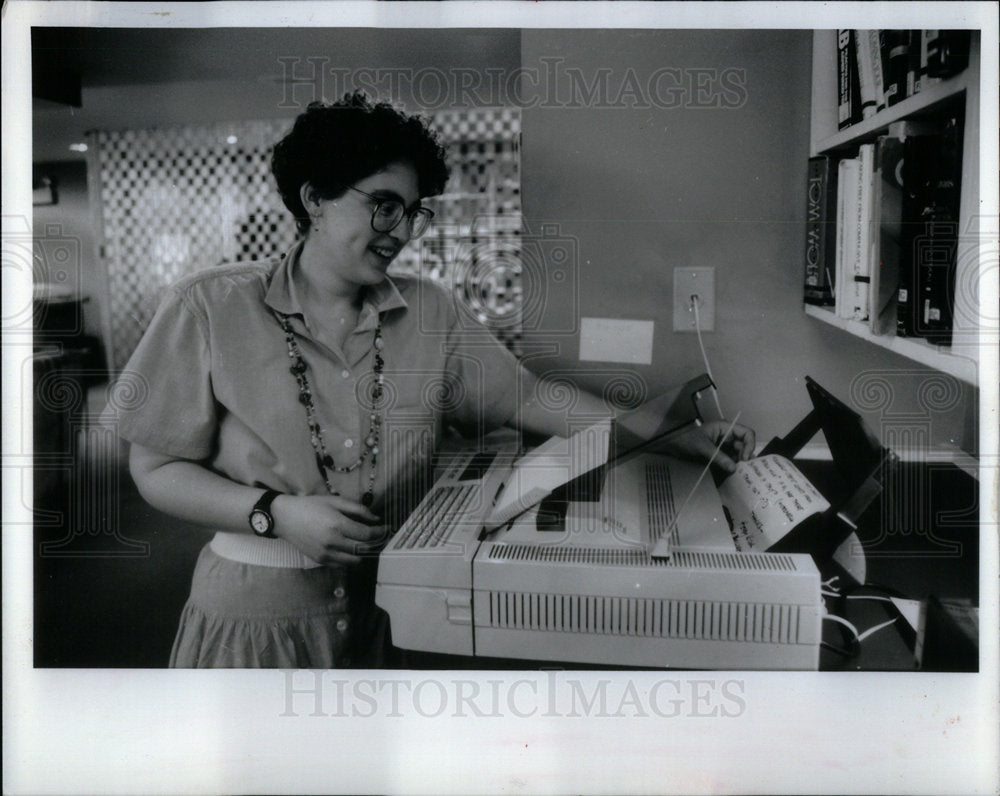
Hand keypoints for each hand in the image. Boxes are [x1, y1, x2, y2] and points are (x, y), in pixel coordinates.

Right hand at [270, 494, 388, 565]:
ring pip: (355, 561)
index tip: (386, 528)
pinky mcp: (320, 560)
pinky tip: (350, 548)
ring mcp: (325, 554)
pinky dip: (350, 558)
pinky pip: (342, 565)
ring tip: (365, 543)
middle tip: (379, 536)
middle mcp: (332, 542)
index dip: (380, 532)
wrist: (285, 518)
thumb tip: (376, 519)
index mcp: (337, 525)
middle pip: (363, 549)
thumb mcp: (335, 501)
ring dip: (363, 553)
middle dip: (375, 543)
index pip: (367, 534)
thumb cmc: (310, 506)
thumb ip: (358, 510)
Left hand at [659, 420, 755, 473]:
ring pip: (738, 455)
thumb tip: (733, 468)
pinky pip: (730, 461)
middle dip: (744, 456)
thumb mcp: (702, 447)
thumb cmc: (686, 440)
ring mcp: (723, 446)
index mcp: (725, 428)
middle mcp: (727, 436)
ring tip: (737, 472)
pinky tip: (730, 473)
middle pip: (744, 445)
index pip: (746, 433)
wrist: (672, 447)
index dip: (749, 445)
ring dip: (738, 463)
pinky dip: (732, 466)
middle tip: (743, 469)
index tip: (745, 458)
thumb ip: (718, 456)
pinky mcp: (719, 455)